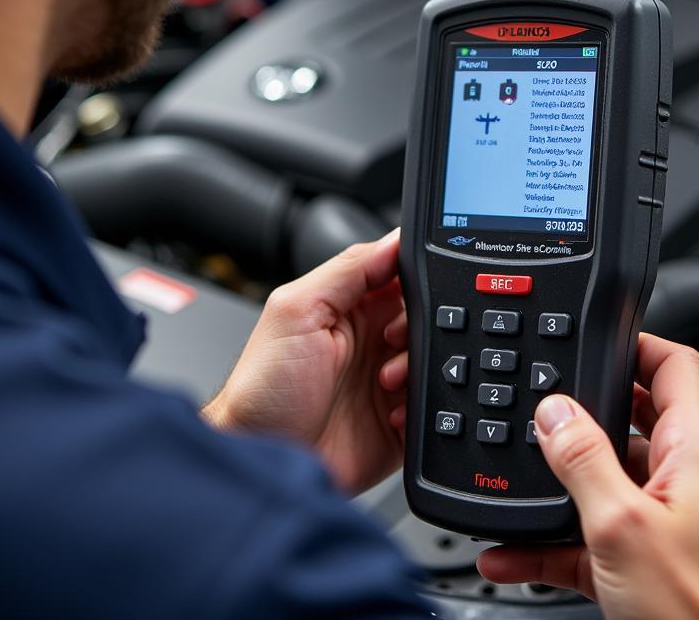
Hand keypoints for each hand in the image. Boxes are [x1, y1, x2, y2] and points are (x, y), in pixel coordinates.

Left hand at [203, 231, 408, 495]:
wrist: (262, 459)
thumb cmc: (261, 389)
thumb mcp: (296, 310)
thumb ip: (348, 270)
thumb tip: (394, 239)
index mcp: (351, 306)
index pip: (400, 274)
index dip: (415, 278)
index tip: (417, 289)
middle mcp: (373, 341)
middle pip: (427, 316)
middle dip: (424, 327)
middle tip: (393, 343)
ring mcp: (388, 383)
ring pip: (437, 361)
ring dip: (421, 370)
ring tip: (386, 383)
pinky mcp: (399, 424)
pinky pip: (434, 409)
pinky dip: (425, 408)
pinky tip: (395, 413)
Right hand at [477, 334, 698, 619]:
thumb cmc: (696, 616)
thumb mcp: (620, 526)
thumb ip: (582, 459)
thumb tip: (554, 410)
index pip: (675, 365)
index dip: (635, 342)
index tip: (594, 337)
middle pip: (640, 420)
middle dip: (587, 415)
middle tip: (545, 409)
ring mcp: (685, 522)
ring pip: (617, 481)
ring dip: (567, 485)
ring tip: (522, 485)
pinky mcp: (665, 562)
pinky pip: (607, 533)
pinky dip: (564, 538)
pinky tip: (516, 551)